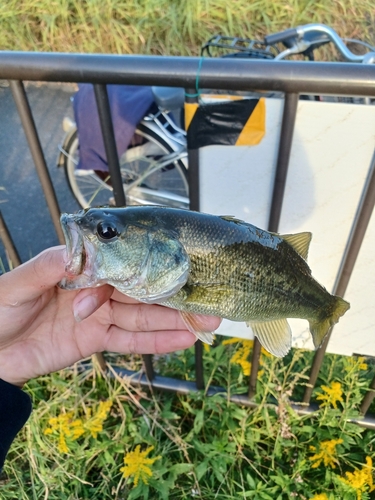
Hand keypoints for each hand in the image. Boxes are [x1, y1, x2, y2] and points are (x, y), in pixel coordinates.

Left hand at [0, 246, 219, 385]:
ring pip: (141, 317)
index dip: (143, 269)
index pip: (117, 266)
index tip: (173, 269)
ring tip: (207, 319)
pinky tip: (182, 340)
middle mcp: (93, 291)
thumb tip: (74, 254)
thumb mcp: (15, 286)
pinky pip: (129, 342)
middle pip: (138, 291)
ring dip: (173, 319)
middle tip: (208, 297)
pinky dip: (155, 343)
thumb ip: (45, 269)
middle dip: (172, 295)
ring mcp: (97, 317)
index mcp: (76, 269)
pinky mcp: (95, 341)